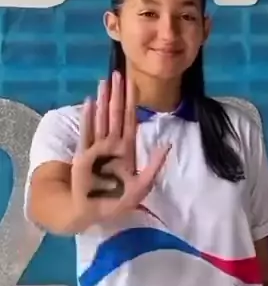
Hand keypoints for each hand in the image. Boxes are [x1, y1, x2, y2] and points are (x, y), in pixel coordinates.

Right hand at [70, 71, 170, 226]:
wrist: (94, 212)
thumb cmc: (117, 201)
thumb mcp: (142, 186)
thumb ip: (154, 166)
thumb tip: (166, 145)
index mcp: (126, 150)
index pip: (131, 120)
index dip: (132, 102)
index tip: (133, 84)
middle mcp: (112, 145)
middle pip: (116, 114)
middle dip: (117, 94)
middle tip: (117, 73)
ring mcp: (97, 148)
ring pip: (102, 118)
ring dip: (104, 100)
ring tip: (104, 81)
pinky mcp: (84, 154)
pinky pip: (87, 132)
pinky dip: (89, 117)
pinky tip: (90, 102)